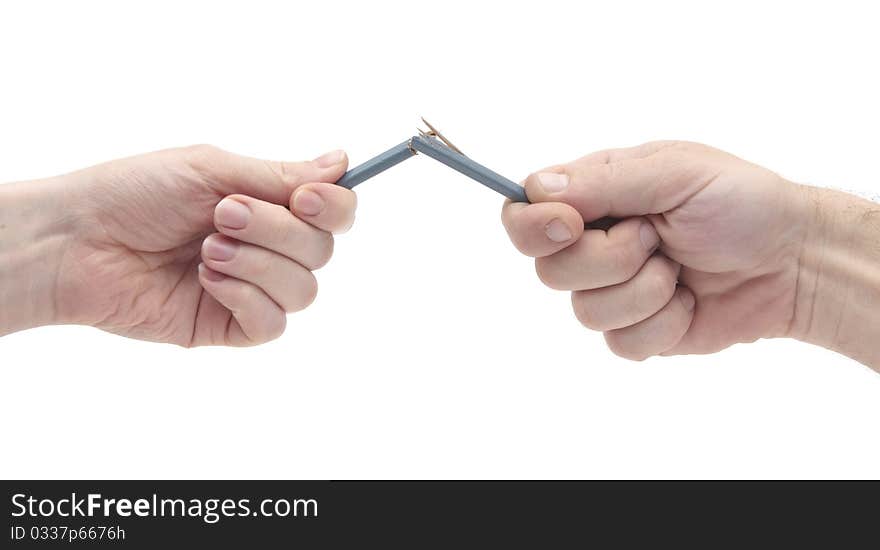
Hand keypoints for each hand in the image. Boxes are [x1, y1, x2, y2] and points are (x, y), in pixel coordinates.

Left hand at [0, 145, 354, 345]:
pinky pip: (272, 323)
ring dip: (257, 264)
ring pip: (303, 289)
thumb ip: (279, 175)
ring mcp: (251, 288)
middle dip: (277, 231)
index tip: (307, 198)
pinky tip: (205, 280)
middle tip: (224, 215)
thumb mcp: (211, 169)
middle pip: (321, 250)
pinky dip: (244, 298)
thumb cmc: (134, 194)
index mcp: (267, 204)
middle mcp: (267, 246)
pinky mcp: (230, 325)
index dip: (334, 207)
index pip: (334, 212)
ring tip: (206, 250)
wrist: (78, 242)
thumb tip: (341, 164)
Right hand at [502, 141, 809, 359]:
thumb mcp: (675, 173)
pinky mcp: (635, 330)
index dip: (534, 225)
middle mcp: (594, 242)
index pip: (524, 212)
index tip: (570, 225)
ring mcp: (613, 289)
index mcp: (595, 195)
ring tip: (680, 270)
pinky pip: (618, 343)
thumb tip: (536, 190)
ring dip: (643, 291)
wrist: (792, 263)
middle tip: (656, 238)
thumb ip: (604, 180)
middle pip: (549, 269)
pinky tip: (688, 302)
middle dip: (609, 259)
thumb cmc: (740, 203)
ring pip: (583, 310)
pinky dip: (661, 323)